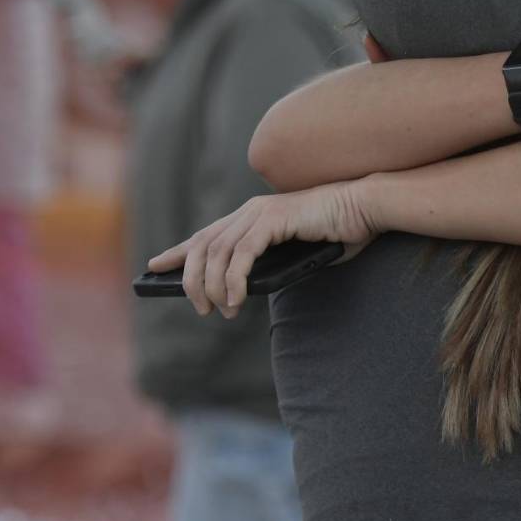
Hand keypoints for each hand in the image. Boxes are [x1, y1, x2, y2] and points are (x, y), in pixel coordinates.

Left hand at [147, 180, 376, 317]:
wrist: (365, 209)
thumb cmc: (339, 233)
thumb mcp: (297, 254)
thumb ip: (272, 266)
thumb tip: (245, 291)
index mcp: (253, 216)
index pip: (205, 235)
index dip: (178, 252)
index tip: (155, 267)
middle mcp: (250, 212)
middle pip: (203, 246)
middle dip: (192, 280)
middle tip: (200, 308)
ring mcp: (260, 213)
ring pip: (217, 253)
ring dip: (213, 287)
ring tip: (220, 311)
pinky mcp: (273, 220)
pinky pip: (241, 254)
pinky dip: (233, 280)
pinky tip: (235, 300)